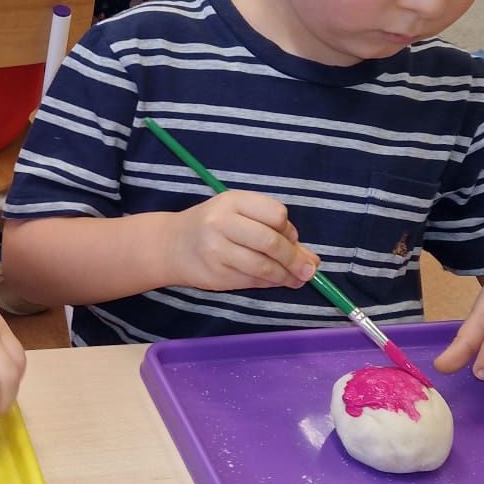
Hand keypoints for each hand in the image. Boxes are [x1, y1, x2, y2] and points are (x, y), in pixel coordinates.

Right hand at [165, 190, 317, 292]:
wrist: (171, 245)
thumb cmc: (213, 227)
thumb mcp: (240, 216)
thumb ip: (276, 232)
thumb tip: (312, 261)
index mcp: (233, 200)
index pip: (276, 214)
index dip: (289, 230)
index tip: (291, 239)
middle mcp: (222, 222)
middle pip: (271, 241)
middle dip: (294, 259)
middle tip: (307, 270)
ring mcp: (216, 250)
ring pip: (263, 266)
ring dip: (284, 276)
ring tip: (294, 279)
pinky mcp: (215, 274)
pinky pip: (251, 281)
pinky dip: (269, 283)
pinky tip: (274, 281)